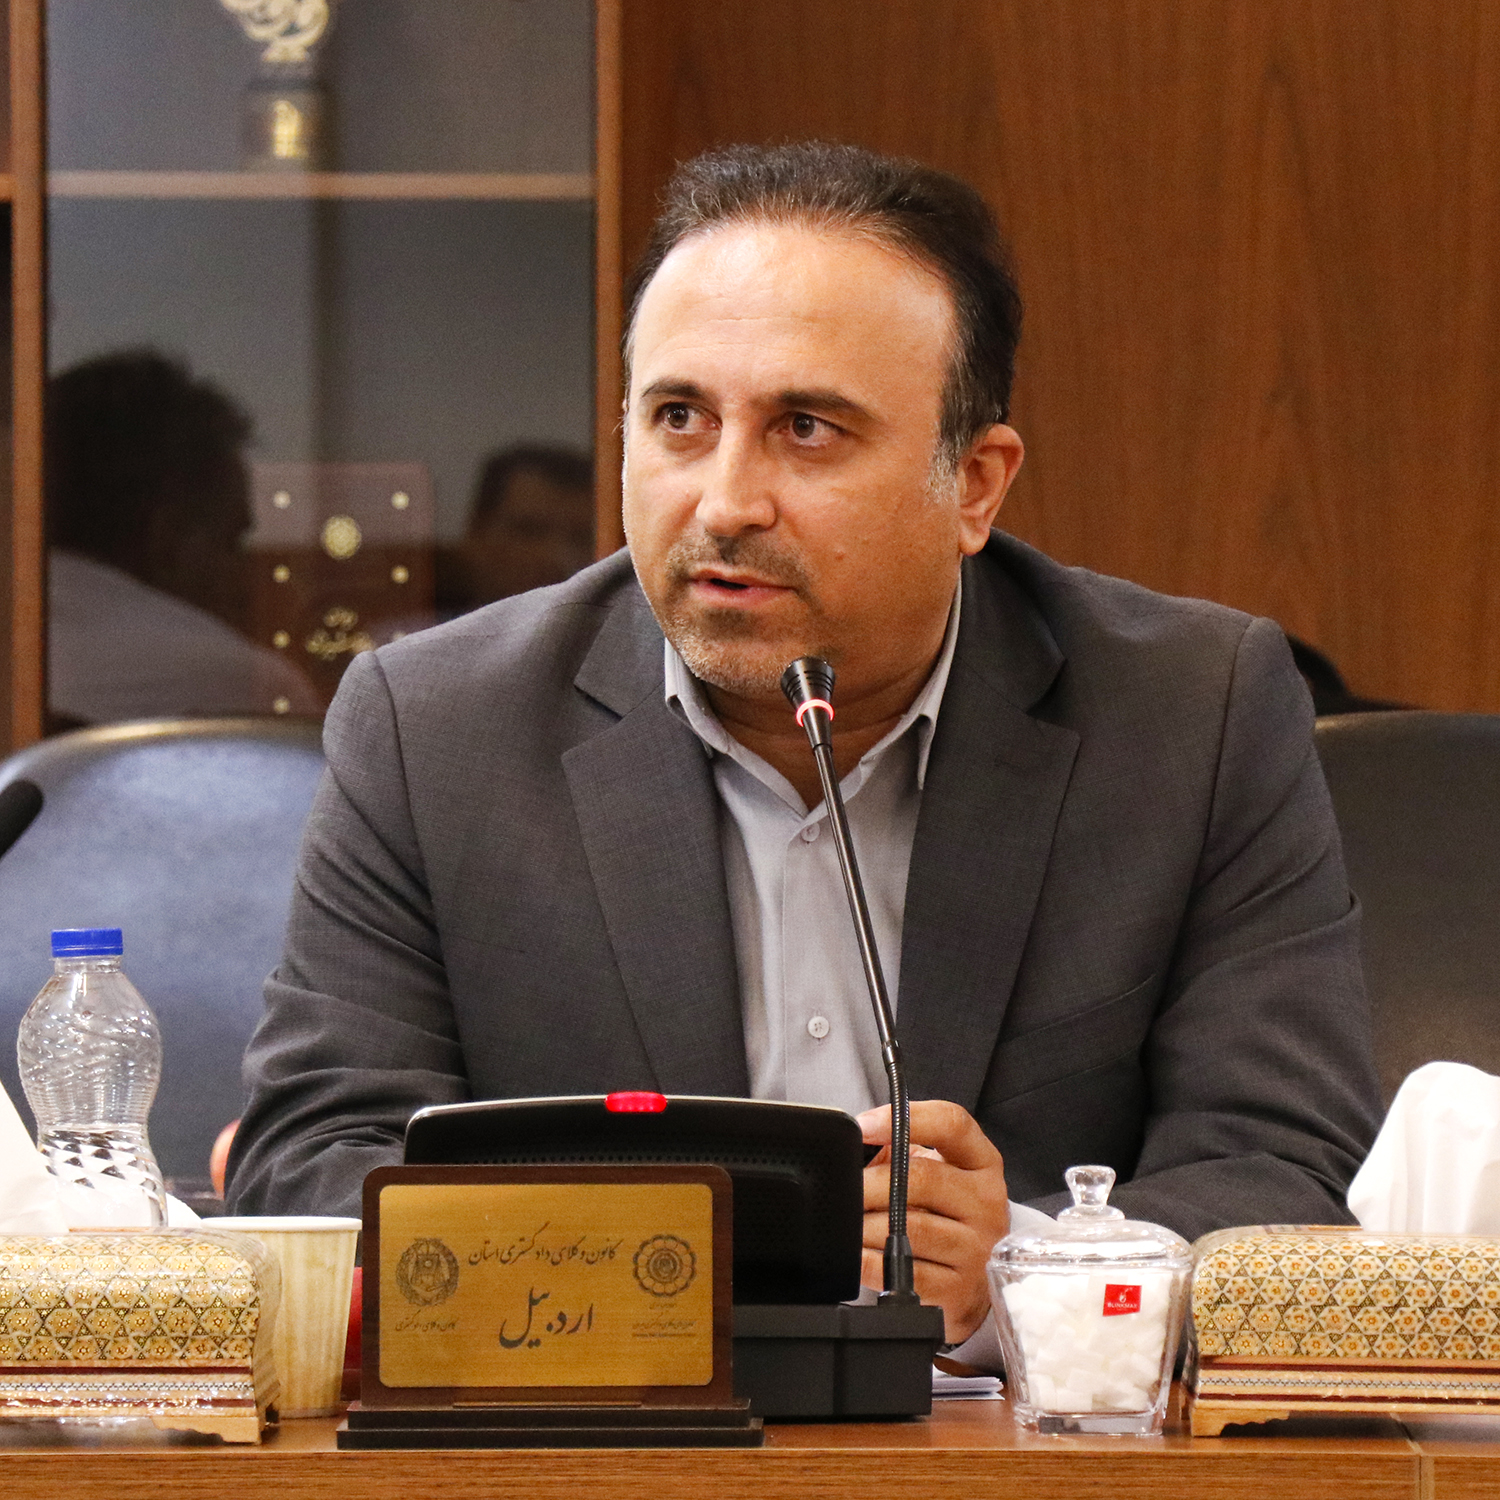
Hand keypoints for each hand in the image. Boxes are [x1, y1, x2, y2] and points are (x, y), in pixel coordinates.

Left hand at [857, 1099, 1009, 1343]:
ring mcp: (977, 1248)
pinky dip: (872, 1262)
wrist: (976, 1283)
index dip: (909, 1118)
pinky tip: (856, 1255)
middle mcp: (986, 1202)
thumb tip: (858, 1146)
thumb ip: (901, 1153)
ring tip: (846, 1221)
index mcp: (982, 1163)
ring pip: (910, 1228)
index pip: (953, 1124)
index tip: (866, 1125)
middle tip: (844, 1187)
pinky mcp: (959, 1289)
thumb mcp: (938, 1174)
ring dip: (867, 1224)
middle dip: (871, 1182)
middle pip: (923, 1178)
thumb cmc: (948, 1216)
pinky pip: (906, 1272)